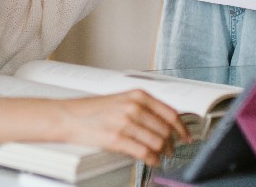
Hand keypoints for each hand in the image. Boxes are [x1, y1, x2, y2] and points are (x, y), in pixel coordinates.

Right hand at [56, 90, 189, 165]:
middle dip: (172, 143)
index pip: (170, 113)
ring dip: (162, 152)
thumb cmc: (92, 110)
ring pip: (157, 142)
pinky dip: (152, 159)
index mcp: (137, 96)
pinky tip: (152, 160)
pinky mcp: (117, 139)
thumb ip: (143, 107)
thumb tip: (165, 121)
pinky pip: (144, 152)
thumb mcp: (122, 100)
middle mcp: (133, 107)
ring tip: (161, 156)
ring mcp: (125, 123)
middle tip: (172, 150)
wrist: (69, 116)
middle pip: (166, 130)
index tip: (187, 136)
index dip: (182, 128)